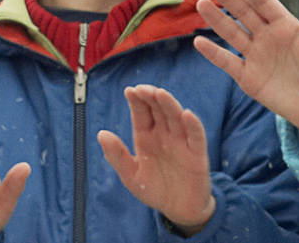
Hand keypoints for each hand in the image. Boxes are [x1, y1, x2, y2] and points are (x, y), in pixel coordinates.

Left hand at [98, 85, 215, 234]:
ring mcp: (181, 142)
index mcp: (146, 136)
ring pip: (176, 118)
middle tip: (143, 88)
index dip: (136, 101)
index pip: (141, 113)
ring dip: (169, 105)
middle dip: (151, 97)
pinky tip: (187, 115)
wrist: (178, 209)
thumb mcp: (130, 175)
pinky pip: (196, 136)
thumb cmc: (154, 189)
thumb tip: (101, 133)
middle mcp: (164, 135)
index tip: (129, 90)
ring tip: (160, 93)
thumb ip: (116, 155)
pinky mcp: (197, 153)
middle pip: (158, 110)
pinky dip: (193, 125)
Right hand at [193, 0, 298, 141]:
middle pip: (243, 13)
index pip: (263, 1)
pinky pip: (228, 62)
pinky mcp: (249, 78)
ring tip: (201, 4)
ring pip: (231, 33)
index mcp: (286, 25)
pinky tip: (199, 42)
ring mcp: (256, 56)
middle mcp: (267, 37)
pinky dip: (213, 53)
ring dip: (216, 19)